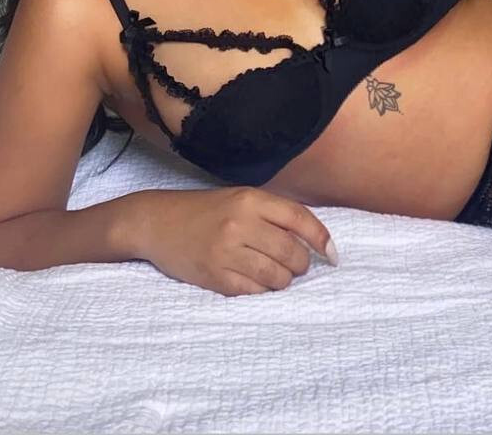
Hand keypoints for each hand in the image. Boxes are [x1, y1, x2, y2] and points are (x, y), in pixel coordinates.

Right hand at [134, 186, 338, 295]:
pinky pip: (254, 292)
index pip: (300, 219)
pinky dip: (262, 291)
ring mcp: (226, 251)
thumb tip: (312, 240)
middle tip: (293, 266)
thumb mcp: (239, 198)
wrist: (158, 222)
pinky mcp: (214, 277)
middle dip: (300, 265)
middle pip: (292, 253)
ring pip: (277, 277)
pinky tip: (255, 282)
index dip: (322, 239)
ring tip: (274, 275)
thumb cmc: (205, 210)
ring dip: (283, 281)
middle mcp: (240, 223)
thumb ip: (272, 213)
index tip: (334, 255)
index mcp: (250, 199)